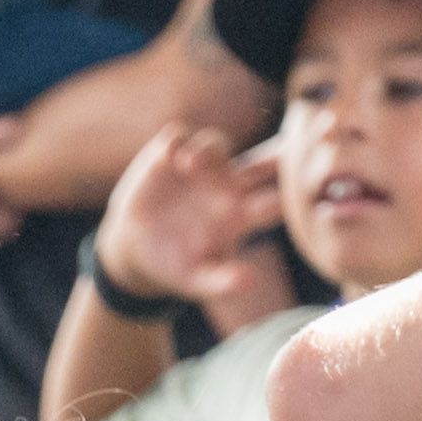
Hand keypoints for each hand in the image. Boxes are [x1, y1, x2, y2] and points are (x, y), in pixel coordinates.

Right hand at [97, 126, 279, 306]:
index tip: (284, 198)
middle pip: (256, 161)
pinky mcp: (168, 157)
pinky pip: (178, 138)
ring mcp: (199, 168)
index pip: (274, 201)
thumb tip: (249, 282)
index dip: (285, 197)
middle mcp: (227, 184)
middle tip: (272, 147)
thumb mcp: (198, 280)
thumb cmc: (176, 265)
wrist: (136, 249)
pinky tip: (168, 154)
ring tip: (188, 164)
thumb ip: (223, 282)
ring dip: (207, 150)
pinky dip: (175, 142)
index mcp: (241, 214)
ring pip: (215, 144)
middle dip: (267, 152)